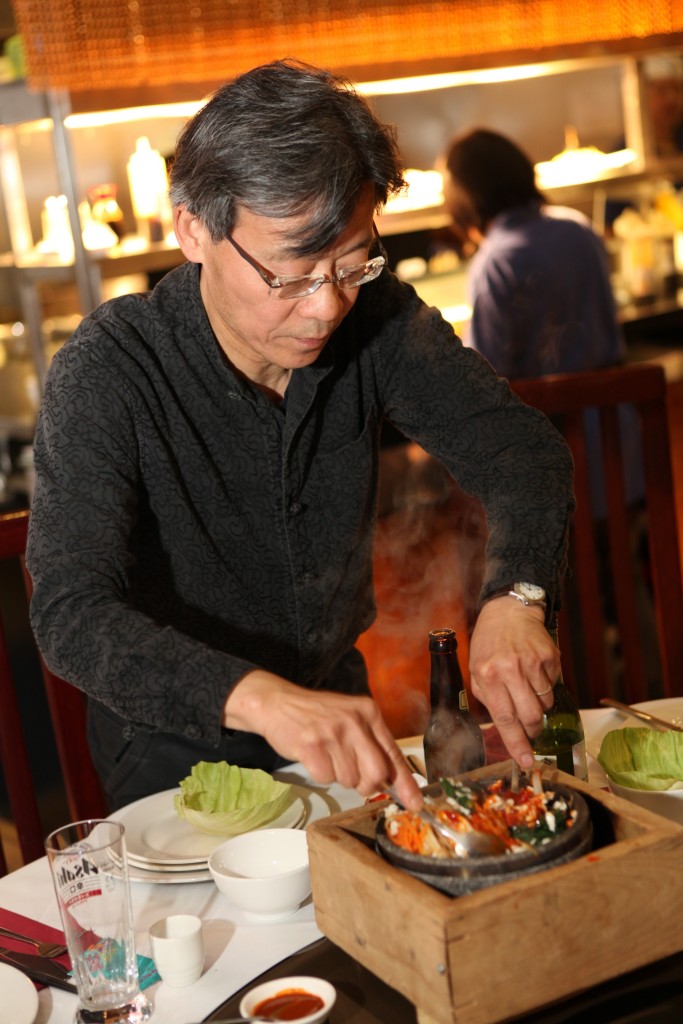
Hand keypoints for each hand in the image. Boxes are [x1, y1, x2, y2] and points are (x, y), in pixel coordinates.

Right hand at [222, 670, 422, 809]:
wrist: (278, 703)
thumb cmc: (316, 716)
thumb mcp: (350, 719)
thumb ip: (371, 744)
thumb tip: (390, 781)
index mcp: (369, 713)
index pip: (394, 754)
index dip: (406, 783)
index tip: (415, 803)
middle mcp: (355, 721)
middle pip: (376, 773)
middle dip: (366, 784)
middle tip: (352, 776)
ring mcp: (333, 733)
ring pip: (349, 779)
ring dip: (338, 775)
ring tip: (326, 755)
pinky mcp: (312, 745)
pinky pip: (326, 777)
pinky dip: (320, 773)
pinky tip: (313, 755)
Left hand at [469, 597, 558, 768]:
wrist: (509, 612)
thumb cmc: (489, 644)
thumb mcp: (476, 670)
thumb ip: (488, 698)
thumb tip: (506, 728)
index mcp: (488, 675)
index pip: (505, 718)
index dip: (516, 743)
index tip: (525, 761)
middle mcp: (510, 669)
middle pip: (530, 716)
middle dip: (533, 729)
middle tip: (531, 727)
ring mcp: (532, 662)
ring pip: (545, 704)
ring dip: (539, 704)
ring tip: (527, 686)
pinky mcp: (550, 656)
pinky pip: (554, 685)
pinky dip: (546, 686)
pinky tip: (534, 671)